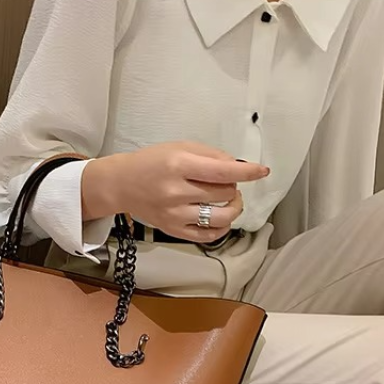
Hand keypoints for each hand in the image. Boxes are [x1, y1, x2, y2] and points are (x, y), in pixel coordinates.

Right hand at [82, 141, 268, 242]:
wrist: (121, 184)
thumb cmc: (152, 162)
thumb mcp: (179, 147)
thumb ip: (210, 156)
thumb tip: (238, 167)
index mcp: (179, 165)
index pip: (223, 172)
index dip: (247, 172)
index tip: (262, 171)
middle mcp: (177, 192)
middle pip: (224, 193)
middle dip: (232, 186)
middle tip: (225, 182)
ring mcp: (175, 214)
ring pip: (220, 217)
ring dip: (233, 208)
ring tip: (229, 200)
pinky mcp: (173, 230)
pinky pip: (207, 236)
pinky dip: (221, 228)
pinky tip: (220, 218)